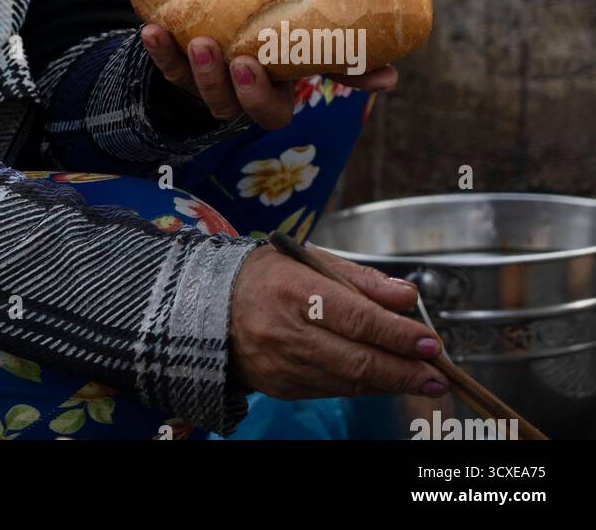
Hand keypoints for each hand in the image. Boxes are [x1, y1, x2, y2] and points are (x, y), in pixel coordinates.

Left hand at [141, 25, 397, 131]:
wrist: (187, 10)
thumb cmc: (242, 4)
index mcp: (285, 75)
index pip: (330, 84)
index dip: (350, 83)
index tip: (378, 76)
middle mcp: (251, 90)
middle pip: (259, 112)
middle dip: (252, 93)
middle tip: (244, 62)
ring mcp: (213, 86)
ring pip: (212, 98)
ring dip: (205, 74)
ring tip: (198, 43)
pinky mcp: (178, 74)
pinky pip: (168, 72)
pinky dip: (160, 53)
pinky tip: (153, 30)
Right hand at [228, 245, 447, 399]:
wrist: (213, 305)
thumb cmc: (268, 276)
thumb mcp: (312, 260)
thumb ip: (362, 279)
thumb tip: (406, 296)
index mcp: (295, 290)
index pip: (357, 318)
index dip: (398, 334)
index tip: (429, 342)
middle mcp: (288, 332)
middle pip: (357, 359)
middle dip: (404, 370)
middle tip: (437, 374)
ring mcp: (284, 365)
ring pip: (349, 381)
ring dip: (390, 383)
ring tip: (421, 379)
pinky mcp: (283, 387)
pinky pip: (333, 391)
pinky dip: (363, 386)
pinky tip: (383, 379)